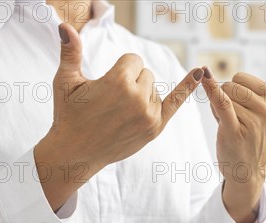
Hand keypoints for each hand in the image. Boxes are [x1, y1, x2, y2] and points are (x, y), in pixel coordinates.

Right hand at [35, 23, 203, 209]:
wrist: (75, 153)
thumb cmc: (68, 115)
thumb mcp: (65, 81)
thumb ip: (70, 52)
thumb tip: (65, 26)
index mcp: (118, 81)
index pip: (134, 59)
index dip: (120, 69)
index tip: (107, 84)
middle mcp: (137, 97)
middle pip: (146, 73)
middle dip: (131, 81)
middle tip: (111, 101)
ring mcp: (149, 114)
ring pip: (154, 89)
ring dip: (141, 94)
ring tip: (119, 112)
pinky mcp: (155, 127)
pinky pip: (176, 102)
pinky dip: (188, 87)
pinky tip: (200, 73)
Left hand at [201, 66, 265, 222]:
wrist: (248, 171)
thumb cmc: (256, 137)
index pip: (242, 78)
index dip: (234, 91)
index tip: (242, 108)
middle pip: (231, 86)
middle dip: (225, 99)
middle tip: (233, 119)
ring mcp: (252, 122)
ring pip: (223, 96)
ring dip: (217, 110)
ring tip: (229, 125)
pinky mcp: (235, 131)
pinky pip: (221, 103)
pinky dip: (211, 89)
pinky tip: (205, 77)